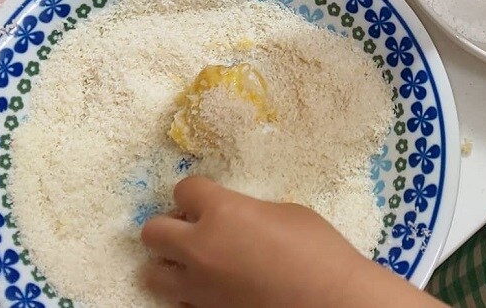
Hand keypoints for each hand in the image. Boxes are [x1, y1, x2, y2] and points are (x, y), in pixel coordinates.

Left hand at [141, 176, 446, 307]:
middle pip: (153, 231)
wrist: (333, 303)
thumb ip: (246, 210)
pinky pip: (177, 302)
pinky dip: (187, 292)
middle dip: (170, 225)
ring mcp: (199, 288)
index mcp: (222, 211)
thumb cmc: (318, 249)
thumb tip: (232, 216)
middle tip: (195, 227)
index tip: (207, 197)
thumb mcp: (283, 212)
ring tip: (196, 260)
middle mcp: (200, 248)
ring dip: (170, 261)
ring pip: (152, 272)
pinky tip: (212, 287)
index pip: (183, 188)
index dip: (196, 192)